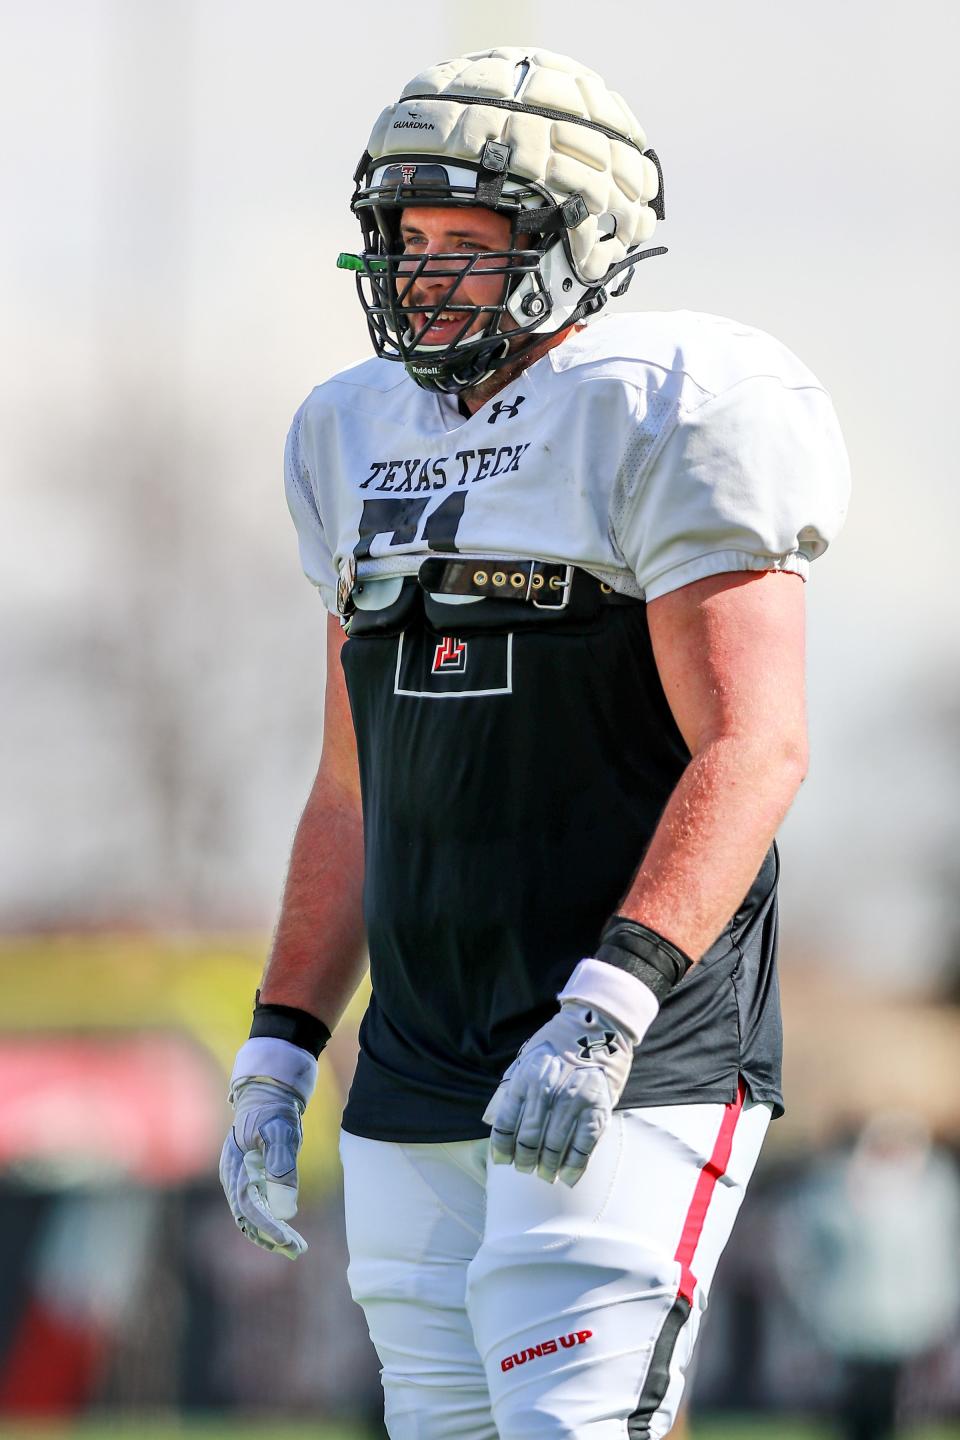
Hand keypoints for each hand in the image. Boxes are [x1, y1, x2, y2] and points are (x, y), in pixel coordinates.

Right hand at [219, 1077, 307, 1259]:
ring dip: (270, 1235)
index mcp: (235, 1166)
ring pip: (249, 1217)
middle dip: (270, 1237)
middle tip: (297, 1250)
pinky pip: (254, 1208)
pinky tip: (287, 1232)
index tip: (287, 1240)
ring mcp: (238, 1179)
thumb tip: (286, 1208)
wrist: (267, 1094)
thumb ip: (282, 1166)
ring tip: (296, 1248)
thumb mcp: (281, 1133)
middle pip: (247, 1217)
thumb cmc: (274, 1111)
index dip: (267, 1226)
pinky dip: (269, 1222)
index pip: (248, 1206)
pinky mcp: (248, 1180)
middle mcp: (232, 1177)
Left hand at [482, 999, 636, 1186]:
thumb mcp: (525, 1060)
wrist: (597, 1028)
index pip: (506, 1123)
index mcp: (525, 1078)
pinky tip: (567, 1176)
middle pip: (529, 1139)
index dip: (502, 1148)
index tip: (502, 1161)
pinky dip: (574, 1166)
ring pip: (555, 1147)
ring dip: (548, 1167)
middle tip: (525, 1170)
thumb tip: (488, 1120)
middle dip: (524, 1161)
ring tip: (545, 1175)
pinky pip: (583, 1146)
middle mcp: (547, 1090)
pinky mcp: (597, 1107)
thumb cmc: (557, 1047)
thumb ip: (508, 1090)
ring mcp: (573, 1100)